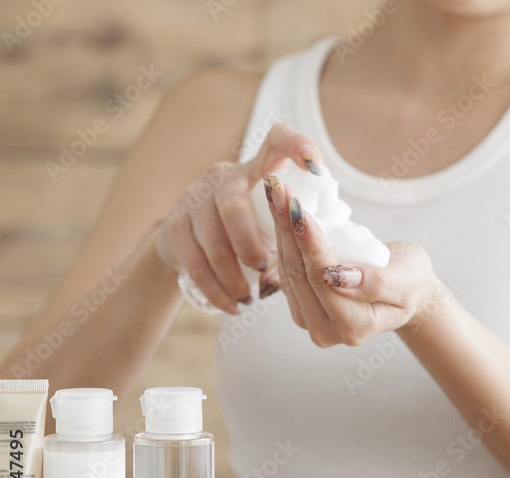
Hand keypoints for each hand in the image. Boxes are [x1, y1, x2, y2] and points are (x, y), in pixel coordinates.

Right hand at [154, 123, 326, 313]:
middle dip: (249, 240)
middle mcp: (222, 177)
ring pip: (210, 237)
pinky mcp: (173, 226)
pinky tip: (230, 305)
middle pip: (233, 202)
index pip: (276, 140)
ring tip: (248, 299)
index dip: (295, 146)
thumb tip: (336, 267)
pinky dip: (213, 288)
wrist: (187, 244)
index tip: (315, 165)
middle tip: (264, 267)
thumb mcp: (273, 222)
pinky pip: (191, 260)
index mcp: (257, 171)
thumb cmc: (250, 234)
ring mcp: (193, 199)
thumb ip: (296, 229)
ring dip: (231, 273)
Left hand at [265, 180, 443, 346]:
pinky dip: (284, 238)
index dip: (310, 242)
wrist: (405, 286)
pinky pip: (286, 269)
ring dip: (281, 230)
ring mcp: (309, 321)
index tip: (298, 206)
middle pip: (299, 275)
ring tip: (277, 192)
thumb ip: (377, 283)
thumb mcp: (406, 279)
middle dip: (288, 229)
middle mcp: (326, 332)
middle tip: (281, 189)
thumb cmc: (411, 280)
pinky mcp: (300, 307)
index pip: (323, 280)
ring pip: (287, 270)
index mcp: (354, 328)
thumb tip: (338, 277)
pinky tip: (282, 211)